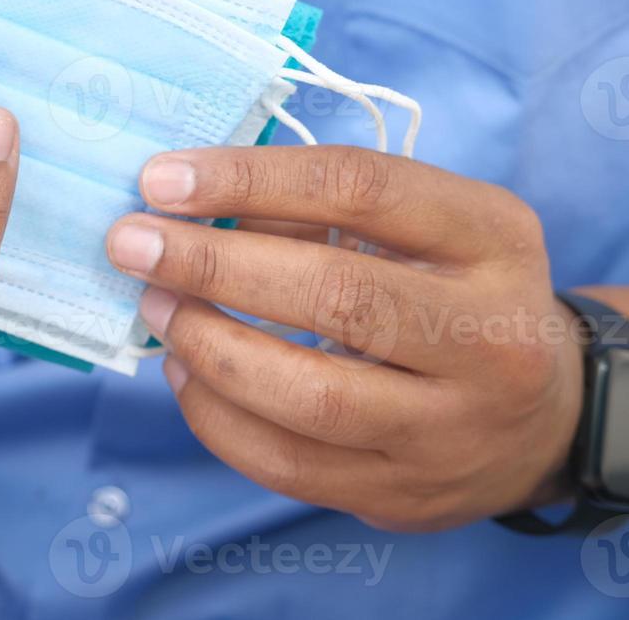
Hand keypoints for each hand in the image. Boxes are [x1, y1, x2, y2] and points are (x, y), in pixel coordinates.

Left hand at [107, 146, 583, 531]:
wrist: (543, 416)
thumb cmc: (452, 293)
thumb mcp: (421, 227)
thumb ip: (318, 210)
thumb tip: (185, 201)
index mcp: (491, 239)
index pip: (361, 189)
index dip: (249, 179)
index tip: (161, 178)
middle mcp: (488, 336)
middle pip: (336, 295)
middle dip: (212, 265)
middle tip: (131, 243)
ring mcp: (451, 428)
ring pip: (309, 396)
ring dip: (206, 345)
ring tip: (155, 306)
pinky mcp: (405, 495)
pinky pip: (287, 464)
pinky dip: (215, 416)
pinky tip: (183, 371)